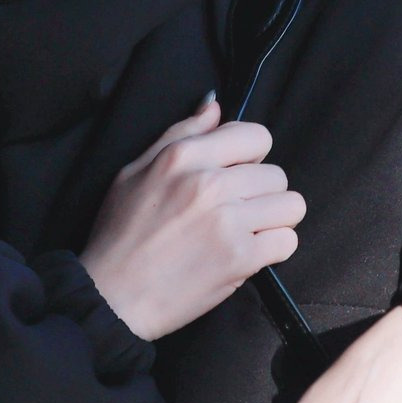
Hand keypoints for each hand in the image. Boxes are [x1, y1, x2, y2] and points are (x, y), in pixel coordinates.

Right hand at [80, 96, 305, 341]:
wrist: (111, 296)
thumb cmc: (119, 235)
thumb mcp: (134, 171)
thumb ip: (179, 134)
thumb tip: (215, 106)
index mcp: (183, 156)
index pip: (256, 136)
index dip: (251, 156)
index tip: (236, 174)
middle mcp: (208, 183)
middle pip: (276, 174)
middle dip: (261, 192)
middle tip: (234, 211)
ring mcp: (227, 221)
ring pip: (290, 206)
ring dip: (273, 220)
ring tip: (245, 231)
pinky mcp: (239, 258)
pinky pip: (287, 242)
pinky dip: (272, 249)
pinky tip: (246, 254)